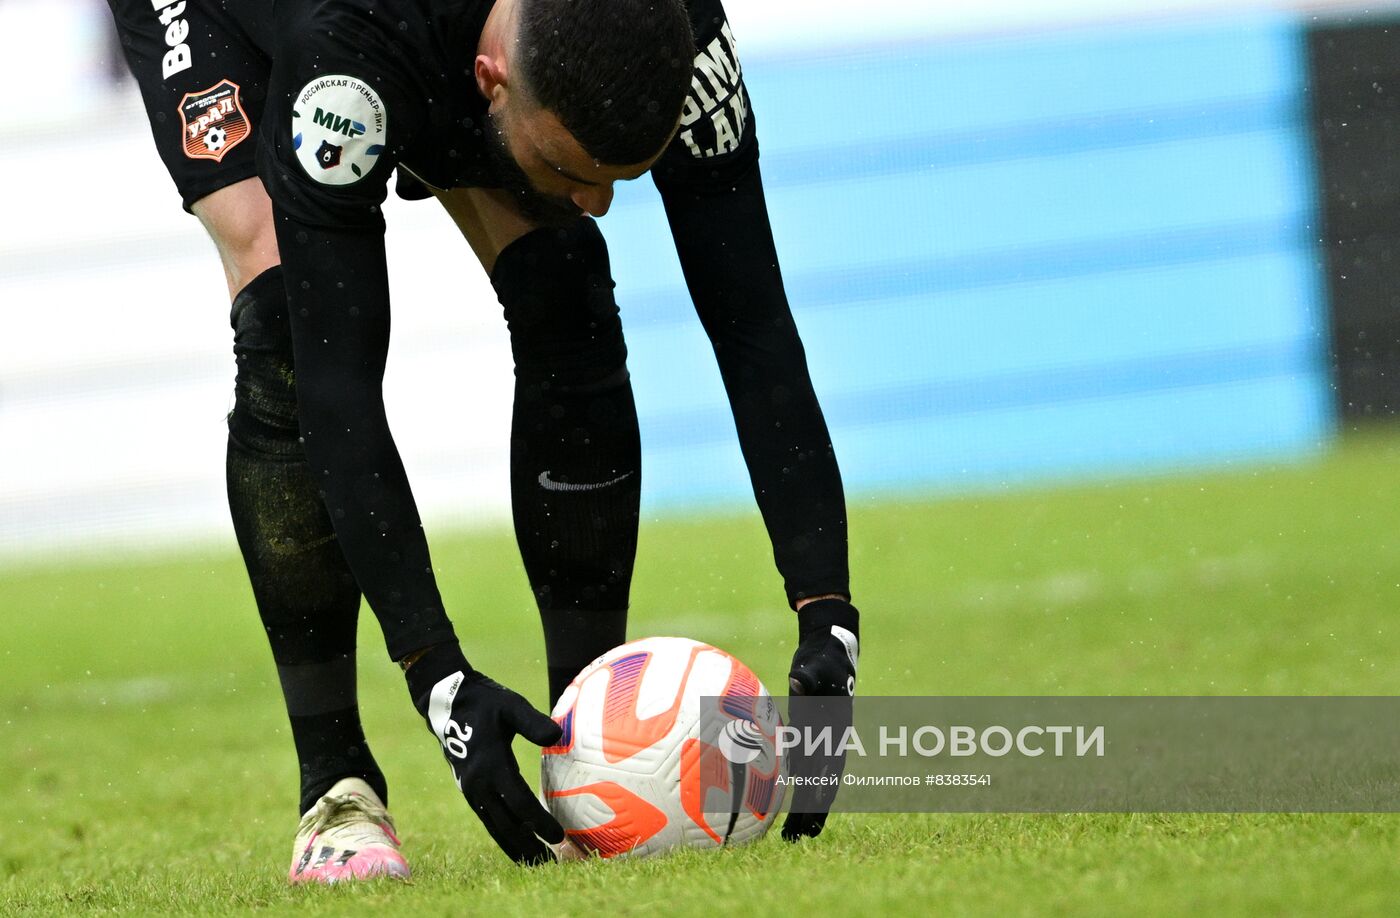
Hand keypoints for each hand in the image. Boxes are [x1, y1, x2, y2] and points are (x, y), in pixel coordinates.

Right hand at [421, 668, 565, 863]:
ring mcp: (471, 790)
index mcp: (491, 767)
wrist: (446, 702)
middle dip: (529, 846)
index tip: (559, 836)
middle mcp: (479, 785)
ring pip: (496, 827)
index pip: (520, 804)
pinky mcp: (469, 789)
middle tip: (550, 866)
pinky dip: (503, 834)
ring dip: (515, 846)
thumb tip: (556, 735)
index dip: (540, 823)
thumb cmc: (484, 702)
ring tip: (536, 863)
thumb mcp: (510, 706)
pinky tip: (516, 843)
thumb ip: (533, 722)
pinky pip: (488, 819)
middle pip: (507, 825)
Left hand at [782, 598, 858, 841]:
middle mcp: (831, 741)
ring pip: (812, 781)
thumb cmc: (823, 656)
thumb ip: (809, 675)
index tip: (813, 812)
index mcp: (836, 730)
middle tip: (799, 841)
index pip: (829, 767)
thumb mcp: (817, 663)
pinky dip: (793, 788)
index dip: (822, 791)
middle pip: (822, 784)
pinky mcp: (810, 737)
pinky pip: (801, 768)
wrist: (828, 648)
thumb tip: (798, 680)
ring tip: (792, 837)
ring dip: (804, 808)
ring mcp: (822, 741)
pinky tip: (780, 805)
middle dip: (813, 813)